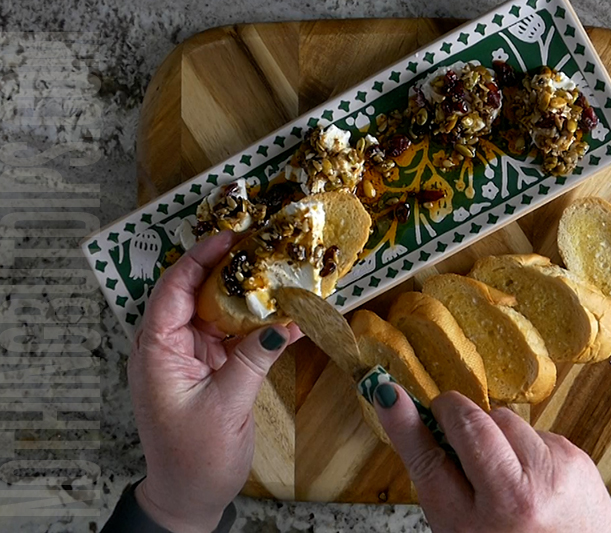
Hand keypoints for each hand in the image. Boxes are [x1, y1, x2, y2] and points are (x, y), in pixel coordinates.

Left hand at [128, 232, 301, 532]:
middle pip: (194, 293)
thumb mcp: (226, 406)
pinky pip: (231, 334)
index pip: (173, 290)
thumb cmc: (196, 457)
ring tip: (276, 272)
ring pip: (215, 311)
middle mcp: (169, 347)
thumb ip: (255, 359)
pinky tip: (282, 313)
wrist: (190, 496)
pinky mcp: (209, 367)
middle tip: (262, 247)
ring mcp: (189, 356)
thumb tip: (286, 322)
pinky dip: (254, 323)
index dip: (198, 259)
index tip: (230, 238)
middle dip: (226, 269)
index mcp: (158, 352)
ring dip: (244, 294)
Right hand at [373, 386, 610, 532]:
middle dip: (453, 412)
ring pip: (503, 418)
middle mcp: (513, 500)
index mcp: (470, 526)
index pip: (428, 461)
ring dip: (495, 432)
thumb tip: (402, 412)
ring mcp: (549, 476)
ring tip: (502, 467)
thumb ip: (438, 476)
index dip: (404, 424)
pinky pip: (535, 429)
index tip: (388, 395)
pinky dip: (526, 443)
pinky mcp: (575, 460)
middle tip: (447, 419)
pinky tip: (532, 473)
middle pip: (470, 425)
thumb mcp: (460, 526)